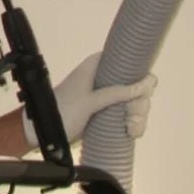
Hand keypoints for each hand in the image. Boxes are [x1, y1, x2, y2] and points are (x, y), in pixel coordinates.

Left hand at [37, 51, 155, 146]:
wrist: (44, 132)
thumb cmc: (63, 111)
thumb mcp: (90, 102)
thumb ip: (117, 92)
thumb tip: (149, 82)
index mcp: (98, 65)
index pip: (129, 61)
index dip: (140, 75)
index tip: (144, 92)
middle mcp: (105, 78)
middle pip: (136, 84)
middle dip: (139, 103)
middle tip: (132, 117)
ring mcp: (107, 96)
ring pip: (135, 101)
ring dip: (138, 116)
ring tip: (131, 129)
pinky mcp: (108, 112)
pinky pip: (128, 113)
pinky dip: (133, 123)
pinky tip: (131, 132)